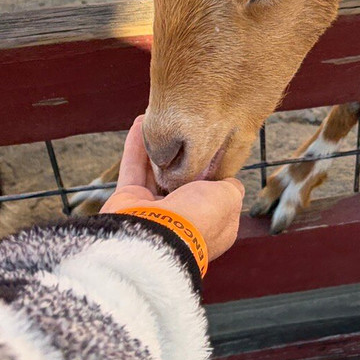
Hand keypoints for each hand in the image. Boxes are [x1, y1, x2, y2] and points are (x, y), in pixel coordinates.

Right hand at [101, 116, 243, 262]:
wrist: (155, 239)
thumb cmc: (198, 219)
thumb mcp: (229, 199)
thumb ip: (231, 187)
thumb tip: (230, 181)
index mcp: (210, 223)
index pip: (215, 193)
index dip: (216, 171)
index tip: (216, 146)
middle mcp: (181, 217)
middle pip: (183, 180)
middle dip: (184, 156)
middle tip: (185, 128)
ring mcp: (153, 210)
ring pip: (157, 171)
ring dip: (158, 146)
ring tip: (161, 120)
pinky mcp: (128, 199)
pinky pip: (133, 167)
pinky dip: (136, 145)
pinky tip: (141, 123)